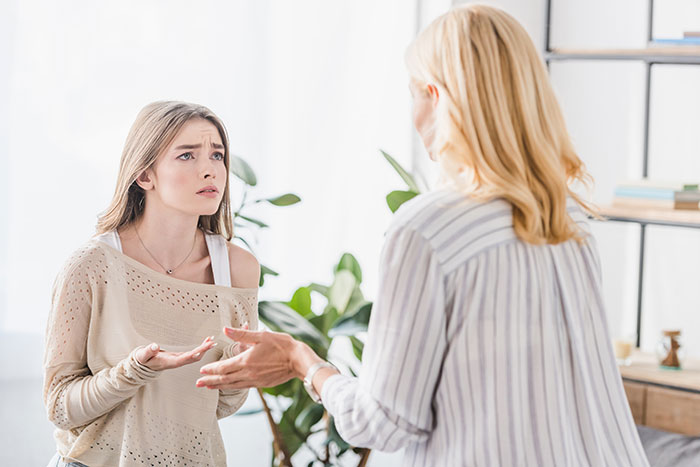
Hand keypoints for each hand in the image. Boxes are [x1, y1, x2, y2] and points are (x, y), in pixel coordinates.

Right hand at [135, 336, 216, 370]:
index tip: (201, 349)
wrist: (145, 364)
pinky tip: (205, 342)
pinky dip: (201, 347)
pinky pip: (194, 353)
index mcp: (170, 362)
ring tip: (212, 340)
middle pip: (194, 358)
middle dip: (204, 350)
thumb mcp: (143, 355)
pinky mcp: (181, 357)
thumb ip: (148, 351)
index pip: (184, 359)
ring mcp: (180, 360)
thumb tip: (155, 346)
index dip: (193, 355)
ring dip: (204, 349)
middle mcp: (178, 362)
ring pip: (196, 356)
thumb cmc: (144, 360)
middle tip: (212, 342)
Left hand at [195, 327, 321, 389]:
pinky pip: (243, 386)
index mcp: (246, 361)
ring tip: (209, 387)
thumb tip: (225, 330)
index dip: (212, 369)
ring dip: (219, 386)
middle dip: (210, 381)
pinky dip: (233, 386)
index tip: (202, 371)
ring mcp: (255, 380)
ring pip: (233, 385)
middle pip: (225, 379)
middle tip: (198, 384)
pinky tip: (231, 385)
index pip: (224, 367)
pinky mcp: (262, 384)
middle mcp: (248, 373)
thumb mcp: (261, 336)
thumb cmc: (281, 345)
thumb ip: (242, 334)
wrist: (298, 360)